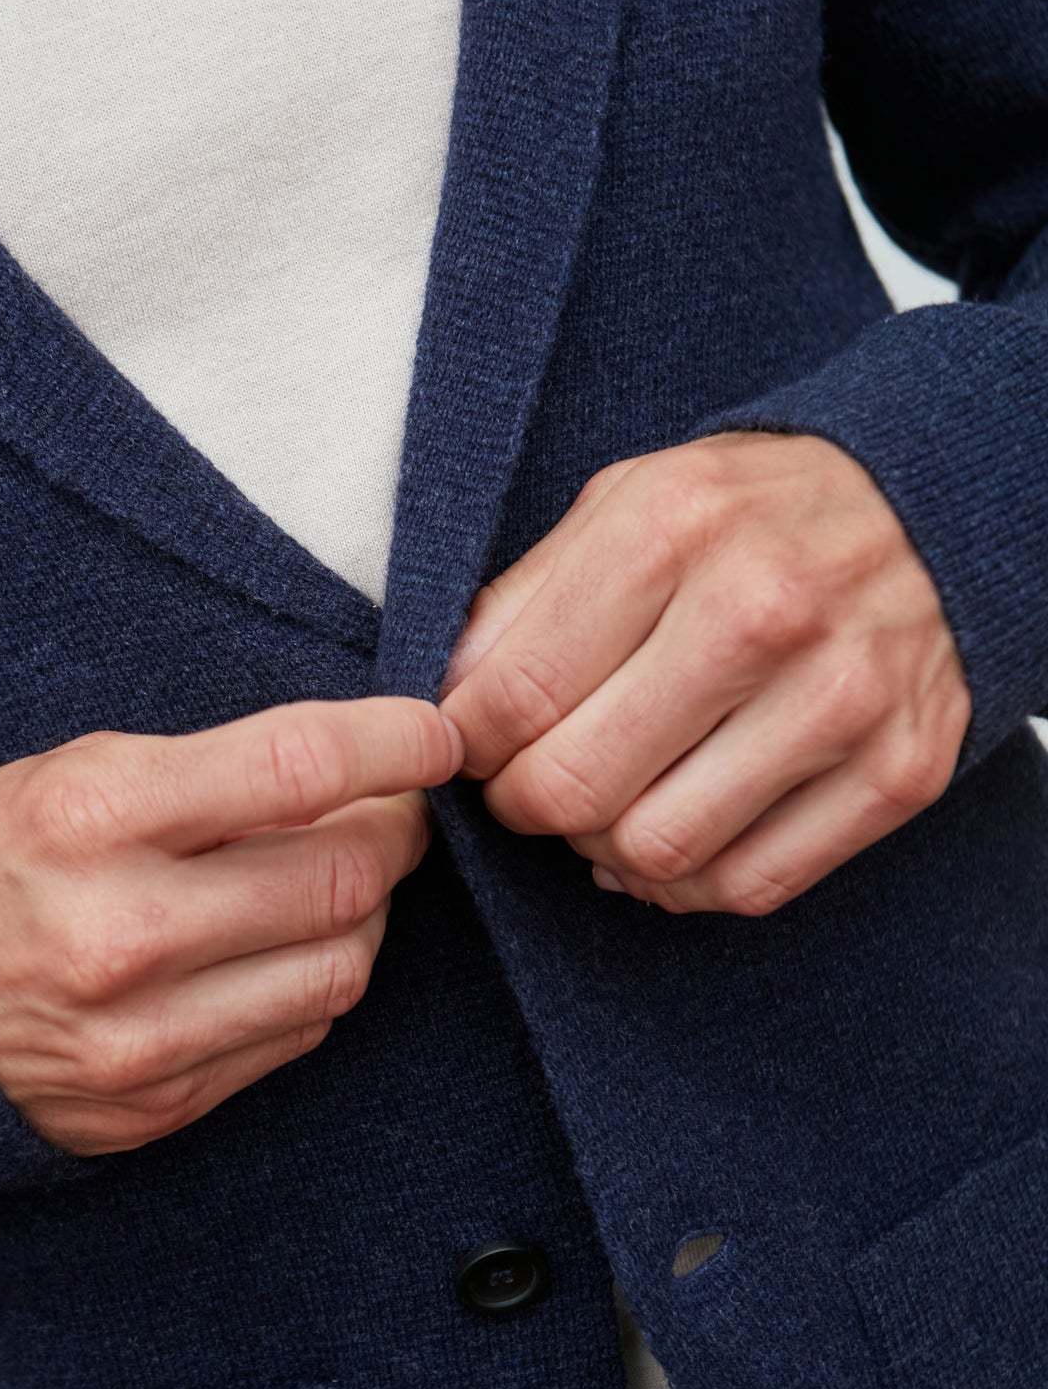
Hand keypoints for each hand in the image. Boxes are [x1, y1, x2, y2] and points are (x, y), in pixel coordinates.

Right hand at [0, 698, 461, 1152]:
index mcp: (92, 817)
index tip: (434, 735)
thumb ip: (217, 770)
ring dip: (367, 914)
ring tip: (336, 880)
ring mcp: (138, 1034)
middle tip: (395, 810)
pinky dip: (315, 978)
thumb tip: (370, 766)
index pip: (297, 767)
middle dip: (396, 833)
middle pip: (342, 877)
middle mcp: (119, 932)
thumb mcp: (79, 775)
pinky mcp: (155, 1103)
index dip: (394, 744)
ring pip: (341, 966)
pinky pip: (298, 1033)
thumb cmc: (0, 860)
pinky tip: (281, 948)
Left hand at [440, 432, 970, 913]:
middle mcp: (761, 612)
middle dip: (524, 805)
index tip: (466, 750)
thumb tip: (444, 707)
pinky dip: (686, 885)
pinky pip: (748, 887)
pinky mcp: (899, 771)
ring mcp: (841, 699)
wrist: (942, 506)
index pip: (515, 695)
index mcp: (674, 528)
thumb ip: (527, 598)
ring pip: (655, 851)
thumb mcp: (631, 501)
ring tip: (605, 807)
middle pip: (574, 788)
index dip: (465, 747)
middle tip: (527, 787)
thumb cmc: (756, 513)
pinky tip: (671, 840)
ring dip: (602, 850)